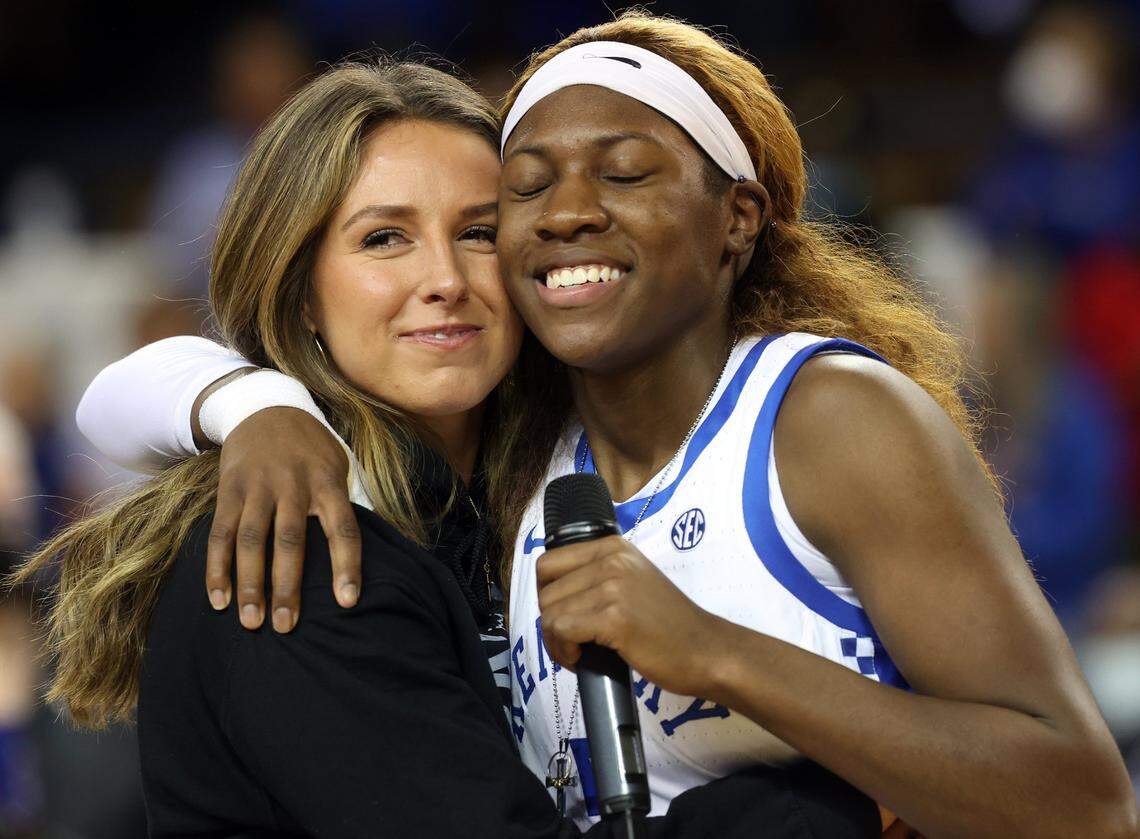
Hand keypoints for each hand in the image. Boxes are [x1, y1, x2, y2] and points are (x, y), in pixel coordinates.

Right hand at [205, 407, 360, 631]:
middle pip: (290, 540)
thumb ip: (341, 506)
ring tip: (251, 622)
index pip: (343, 528)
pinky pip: (220, 533)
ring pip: (251, 540)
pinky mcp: (229, 490)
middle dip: (287, 586)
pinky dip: (216, 568)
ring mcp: (257, 487)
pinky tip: (218, 600)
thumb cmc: (311, 450)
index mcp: (327, 482)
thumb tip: (357, 557)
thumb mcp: (337, 466)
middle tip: (285, 626)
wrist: (266, 408)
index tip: (348, 602)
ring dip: (249, 584)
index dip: (346, 565)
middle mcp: (292, 485)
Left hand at [536, 535, 727, 697]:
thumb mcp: (633, 581)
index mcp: (613, 547)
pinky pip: (561, 630)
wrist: (707, 650)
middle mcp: (611, 559)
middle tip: (572, 643)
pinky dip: (563, 650)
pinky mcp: (614, 617)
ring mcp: (613, 586)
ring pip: (550, 614)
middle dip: (551, 623)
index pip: (548, 563)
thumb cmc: (669, 625)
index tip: (563, 617)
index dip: (547, 595)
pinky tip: (581, 659)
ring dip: (556, 642)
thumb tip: (551, 594)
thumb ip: (597, 576)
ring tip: (579, 653)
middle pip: (546, 592)